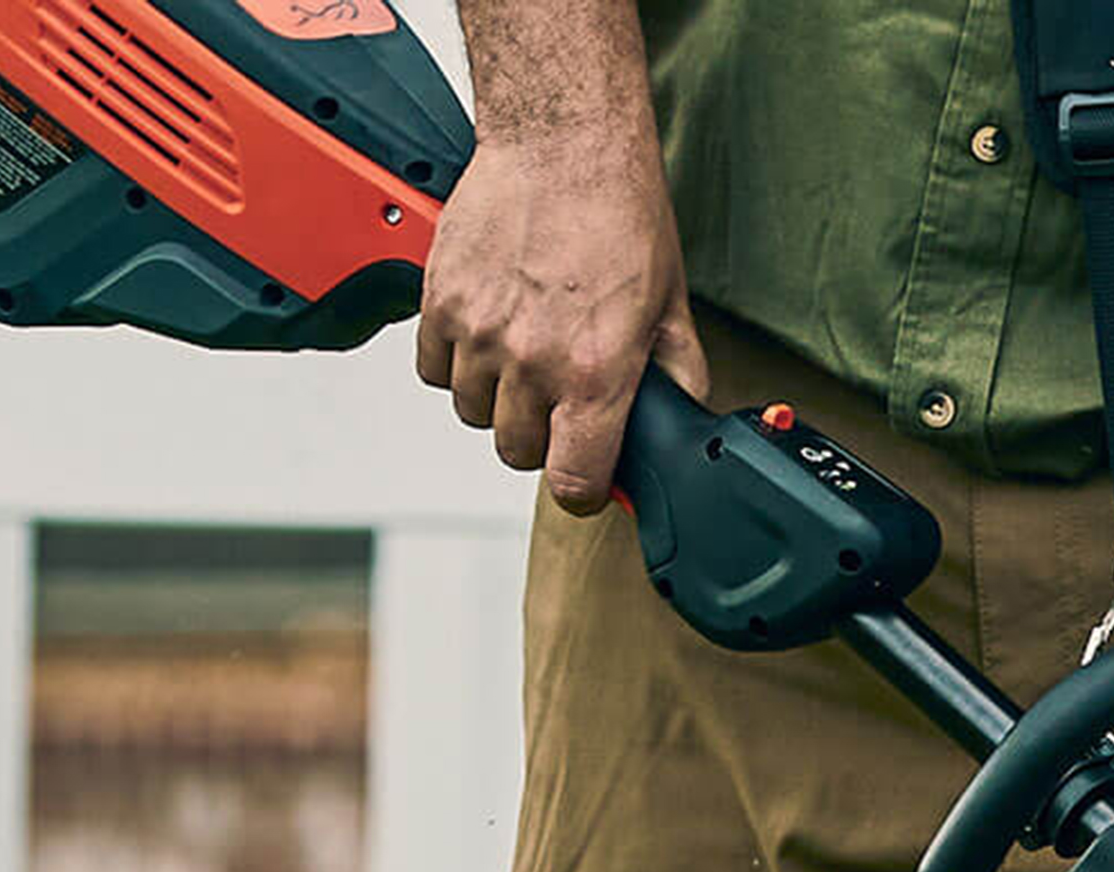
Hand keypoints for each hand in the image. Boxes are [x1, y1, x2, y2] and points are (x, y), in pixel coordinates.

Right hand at [417, 131, 709, 514]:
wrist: (564, 142)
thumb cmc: (620, 213)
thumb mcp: (670, 305)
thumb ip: (676, 377)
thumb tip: (679, 423)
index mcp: (594, 374)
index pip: (572, 482)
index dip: (581, 486)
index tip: (584, 473)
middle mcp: (531, 361)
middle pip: (517, 452)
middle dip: (540, 435)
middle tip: (559, 397)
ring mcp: (478, 334)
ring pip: (473, 413)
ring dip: (496, 398)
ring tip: (523, 353)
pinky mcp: (439, 304)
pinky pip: (434, 371)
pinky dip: (456, 363)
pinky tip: (488, 331)